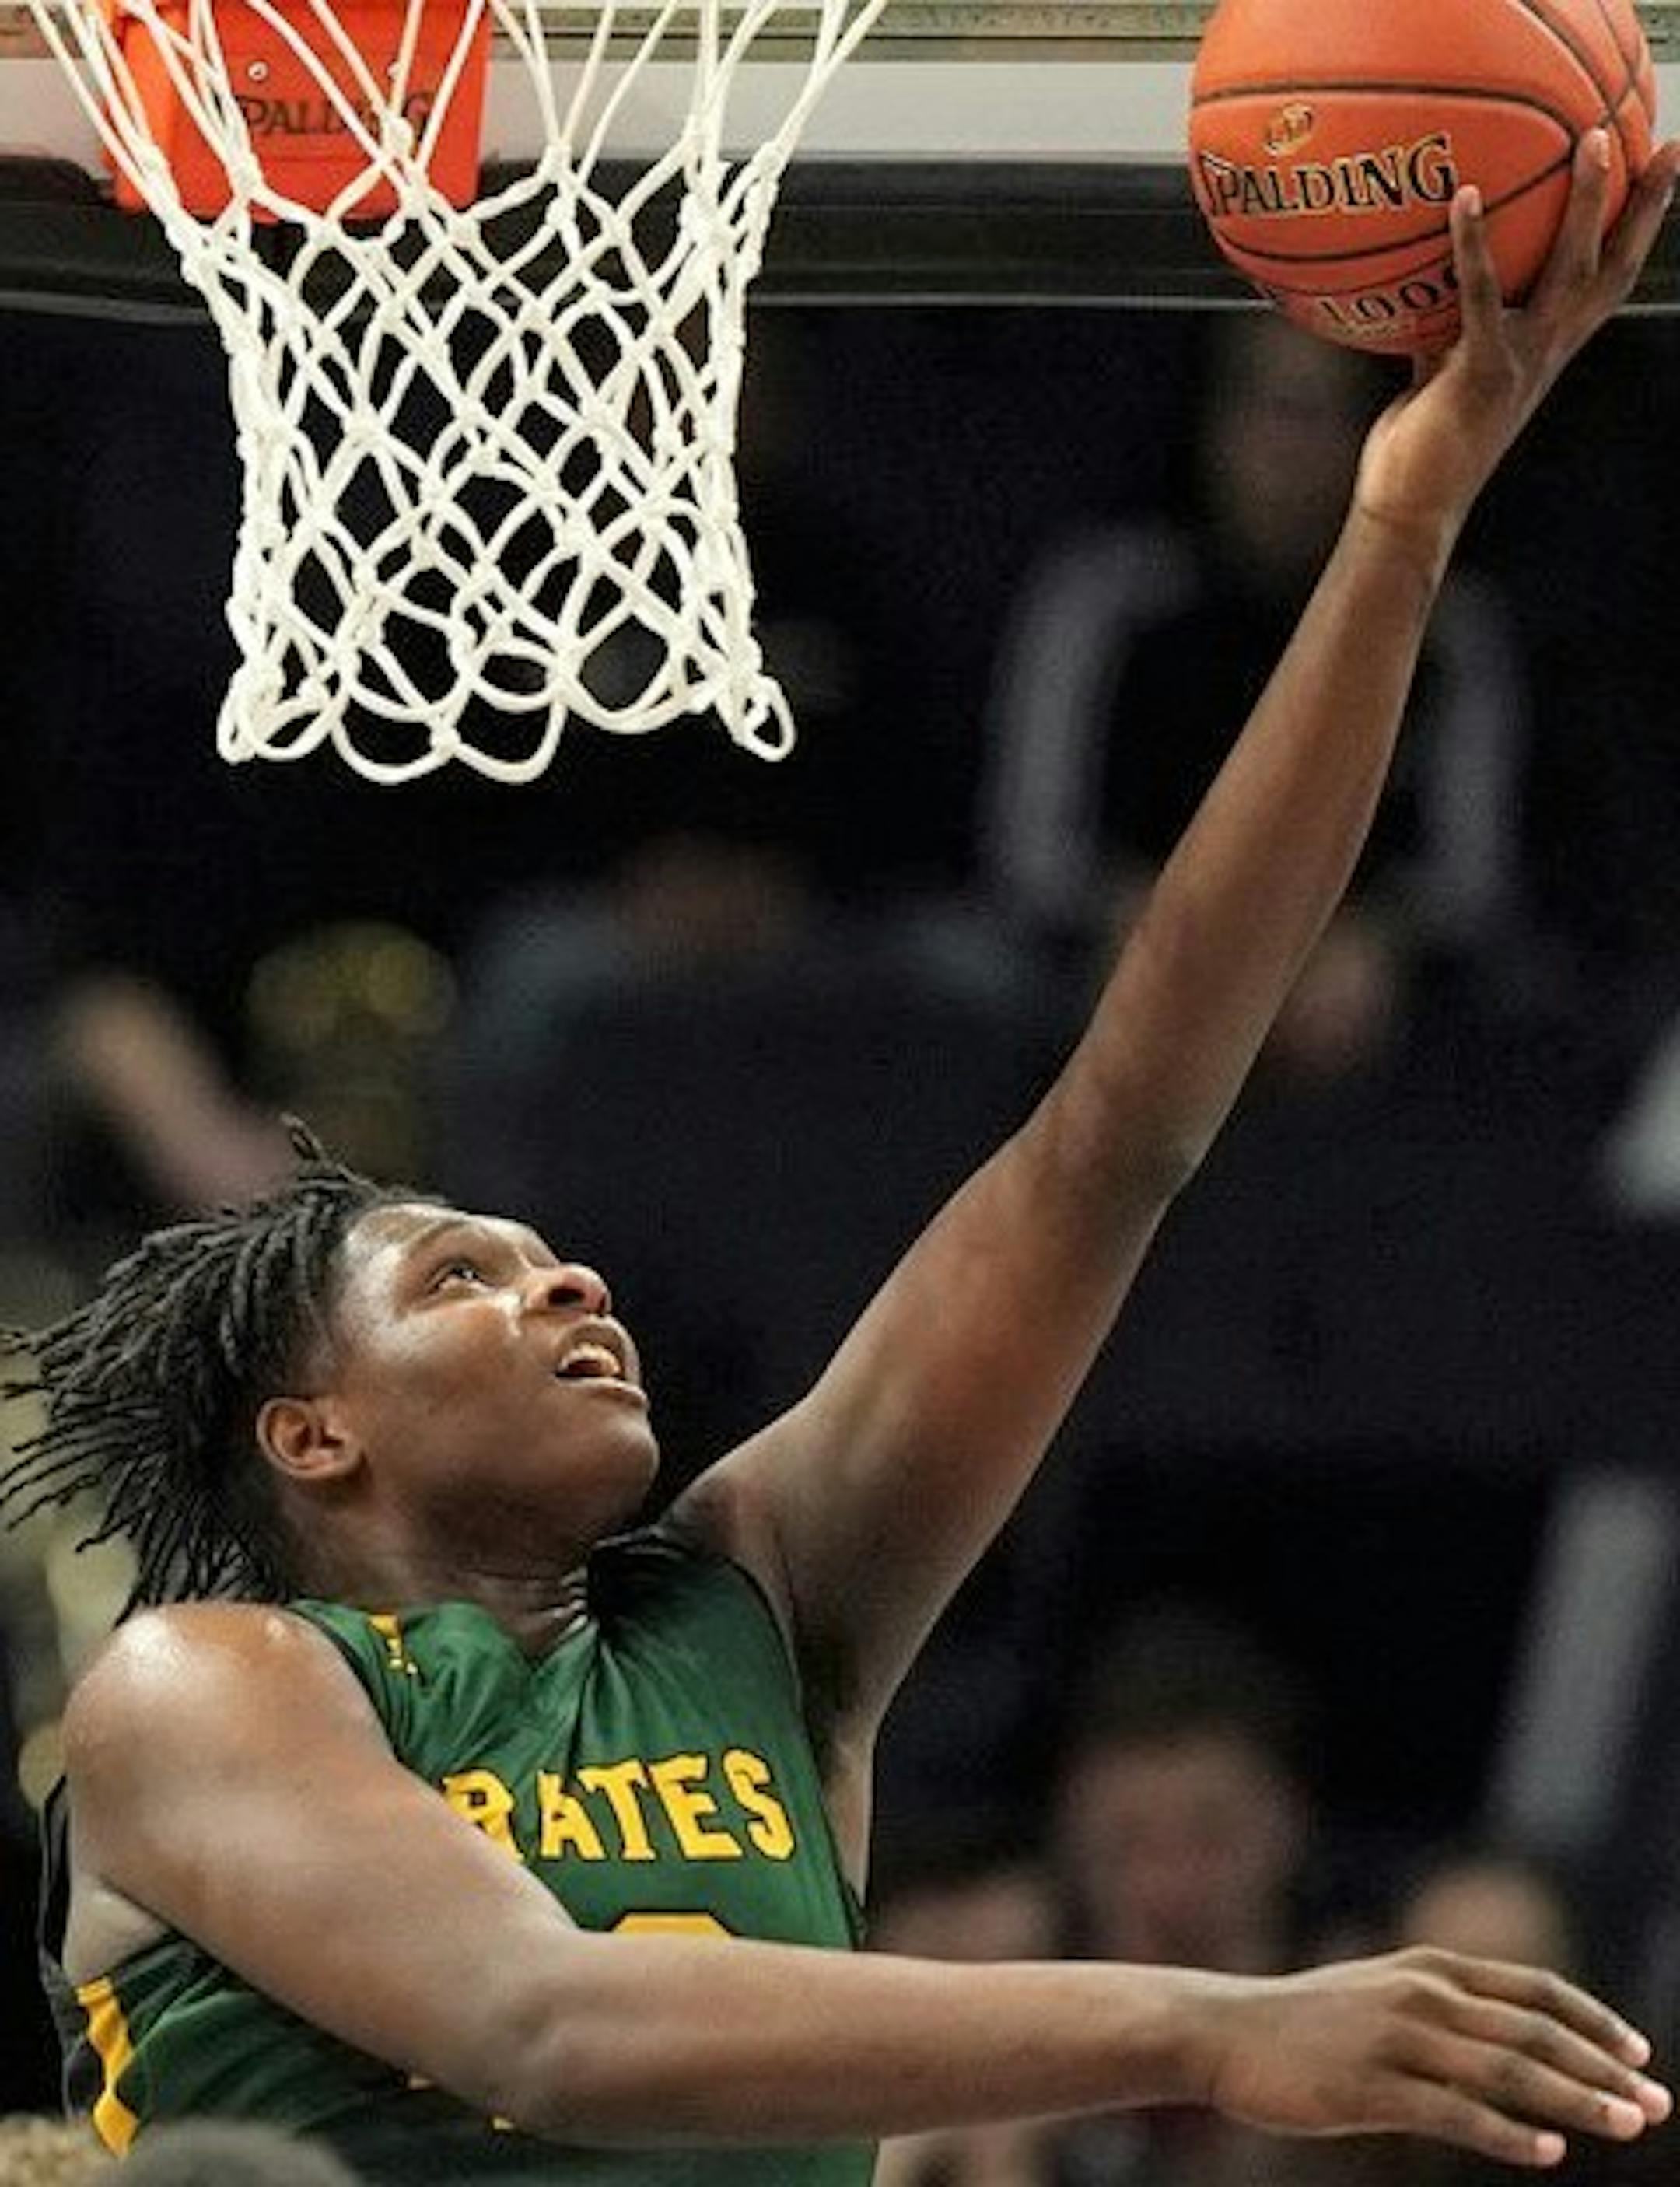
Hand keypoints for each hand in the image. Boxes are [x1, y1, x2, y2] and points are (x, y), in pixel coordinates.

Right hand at [1196, 1946, 1670, 2167]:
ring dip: (1575, 2100)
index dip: (1592, 2018)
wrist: (1225, 2030)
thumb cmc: (1307, 2023)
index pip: (1532, 1988)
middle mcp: (1421, 1994)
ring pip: (1505, 2070)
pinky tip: (1547, 2151)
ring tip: (1628, 2124)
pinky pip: (1452, 2112)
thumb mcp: (1381, 1993)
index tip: (1639, 2051)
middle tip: (1658, 2103)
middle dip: (1602, 2068)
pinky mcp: (1370, 2086)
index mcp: (1428, 1968)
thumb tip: (1513, 2043)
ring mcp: (1396, 2038)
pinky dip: (1505, 2133)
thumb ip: (1443, 2010)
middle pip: (1532, 2032)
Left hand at [1352, 129, 1679, 562]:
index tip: (1660, 175)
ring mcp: (1522, 361)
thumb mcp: (1442, 373)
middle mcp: (1548, 352)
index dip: (1639, 231)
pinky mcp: (1483, 372)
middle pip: (1613, 266)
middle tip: (1664, 143)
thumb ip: (1448, 327)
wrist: (1410, 511)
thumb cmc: (1421, 449)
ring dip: (1585, 202)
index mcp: (1547, 351)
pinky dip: (1475, 244)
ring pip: (1569, 268)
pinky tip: (1467, 195)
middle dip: (1644, 206)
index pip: (1607, 282)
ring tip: (1589, 138)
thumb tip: (1428, 280)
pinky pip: (1483, 296)